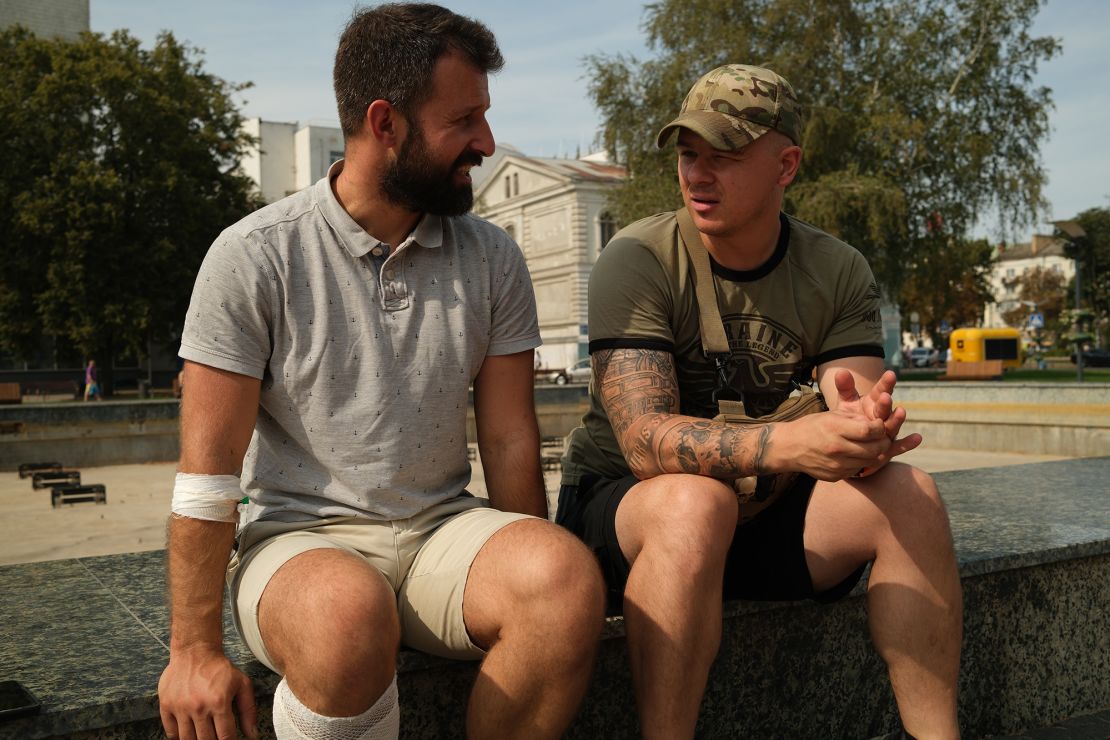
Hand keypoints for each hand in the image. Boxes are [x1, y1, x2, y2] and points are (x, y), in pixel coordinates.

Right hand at [159, 646, 256, 739]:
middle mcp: (198, 707)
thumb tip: (253, 735)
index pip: (225, 737)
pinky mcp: (166, 705)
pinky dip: (179, 736)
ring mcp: (180, 707)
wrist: (194, 651)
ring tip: (203, 733)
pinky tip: (189, 731)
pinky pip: (171, 733)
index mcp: (219, 702)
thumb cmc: (220, 668)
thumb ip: (248, 711)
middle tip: (216, 735)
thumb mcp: (242, 684)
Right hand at [774, 408, 890, 480]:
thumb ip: (855, 419)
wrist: (789, 448)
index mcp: (834, 429)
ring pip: (869, 461)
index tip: (879, 425)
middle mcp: (836, 448)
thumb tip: (877, 423)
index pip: (869, 431)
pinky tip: (854, 455)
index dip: (879, 427)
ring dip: (874, 453)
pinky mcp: (835, 476)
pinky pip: (857, 469)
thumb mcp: (831, 416)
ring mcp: (836, 465)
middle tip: (881, 437)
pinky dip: (860, 462)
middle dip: (882, 442)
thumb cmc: (811, 427)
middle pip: (874, 449)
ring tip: (870, 445)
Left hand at [832, 369, 920, 474]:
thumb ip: (845, 387)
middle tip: (885, 396)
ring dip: (896, 419)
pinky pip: (898, 446)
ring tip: (900, 412)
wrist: (849, 442)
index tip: (890, 374)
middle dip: (885, 403)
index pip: (881, 390)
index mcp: (874, 402)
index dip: (886, 383)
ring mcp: (887, 431)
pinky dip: (907, 443)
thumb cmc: (850, 419)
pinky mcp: (887, 448)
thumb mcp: (846, 402)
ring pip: (892, 425)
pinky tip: (917, 438)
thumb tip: (841, 371)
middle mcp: (883, 415)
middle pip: (885, 408)